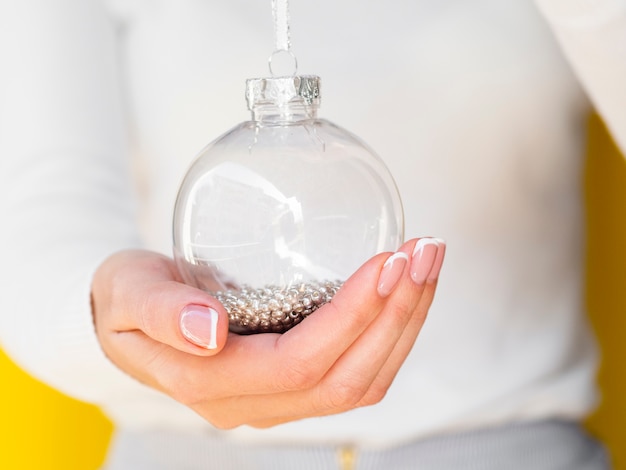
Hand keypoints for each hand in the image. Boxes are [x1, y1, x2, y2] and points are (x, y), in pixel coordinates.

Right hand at [91, 237, 444, 428]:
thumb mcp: (127, 295)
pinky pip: (357, 370)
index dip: (352, 316)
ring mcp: (277, 398)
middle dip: (397, 315)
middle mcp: (254, 403)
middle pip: (347, 379)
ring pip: (363, 380)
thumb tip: (210, 330)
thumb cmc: (125, 296)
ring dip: (405, 323)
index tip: (388, 261)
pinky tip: (405, 289)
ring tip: (428, 263)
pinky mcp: (293, 380)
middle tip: (426, 252)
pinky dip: (391, 331)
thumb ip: (162, 314)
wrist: (127, 312)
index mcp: (212, 383)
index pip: (301, 363)